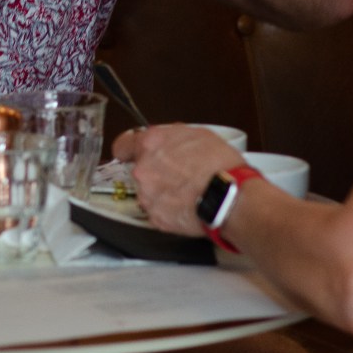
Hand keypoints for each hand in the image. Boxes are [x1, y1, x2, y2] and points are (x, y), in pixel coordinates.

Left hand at [113, 125, 243, 234]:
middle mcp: (143, 169)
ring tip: (186, 193)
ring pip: (148, 192)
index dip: (128, 150)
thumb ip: (173, 136)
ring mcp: (147, 195)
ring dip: (162, 192)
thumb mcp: (198, 134)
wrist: (229, 197)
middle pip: (139, 171)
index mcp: (150, 144)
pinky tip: (187, 206)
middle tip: (178, 175)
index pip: (122, 146)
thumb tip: (167, 141)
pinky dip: (169, 210)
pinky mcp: (155, 218)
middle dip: (155, 172)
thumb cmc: (219, 164)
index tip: (130, 154)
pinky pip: (158, 212)